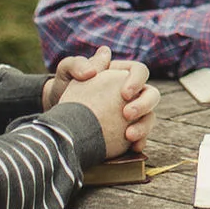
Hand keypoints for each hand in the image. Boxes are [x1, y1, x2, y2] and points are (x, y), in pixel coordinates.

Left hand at [44, 48, 159, 151]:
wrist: (57, 114)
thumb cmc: (63, 87)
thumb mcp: (66, 72)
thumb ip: (79, 63)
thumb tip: (100, 60)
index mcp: (120, 73)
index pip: (139, 71)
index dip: (137, 80)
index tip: (124, 93)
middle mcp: (131, 93)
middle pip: (151, 94)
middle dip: (144, 104)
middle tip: (127, 114)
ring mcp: (131, 113)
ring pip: (150, 117)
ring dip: (144, 126)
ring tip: (129, 136)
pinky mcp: (127, 131)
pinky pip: (142, 136)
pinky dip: (141, 141)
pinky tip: (133, 148)